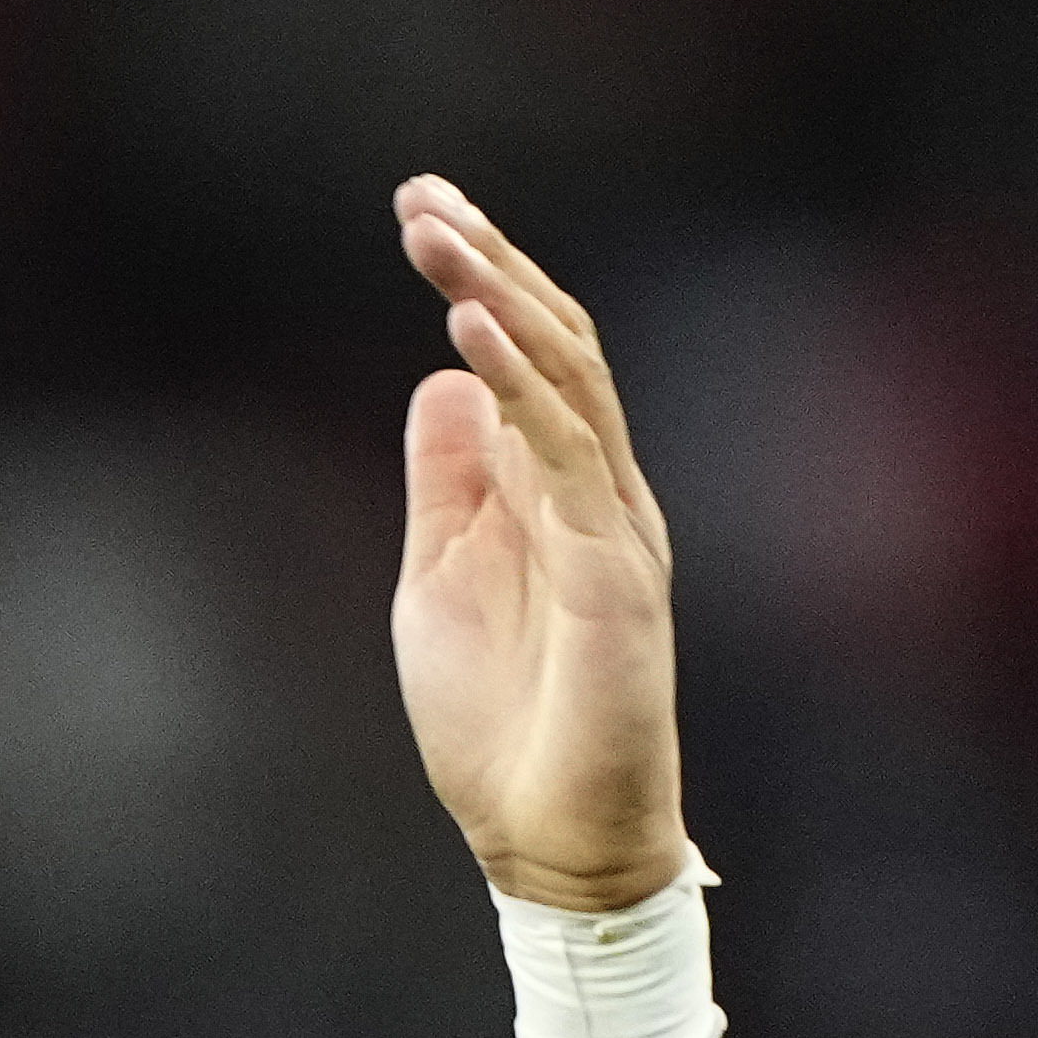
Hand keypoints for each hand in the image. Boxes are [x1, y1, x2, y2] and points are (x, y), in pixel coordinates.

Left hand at [390, 179, 684, 911]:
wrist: (548, 841)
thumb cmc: (501, 725)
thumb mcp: (440, 581)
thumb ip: (448, 483)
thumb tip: (436, 381)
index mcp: (555, 490)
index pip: (527, 354)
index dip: (481, 276)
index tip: (422, 209)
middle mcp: (597, 490)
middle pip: (554, 344)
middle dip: (489, 261)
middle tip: (421, 197)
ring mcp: (613, 525)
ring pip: (567, 381)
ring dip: (501, 301)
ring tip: (440, 240)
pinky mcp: (616, 571)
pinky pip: (568, 457)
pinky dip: (521, 388)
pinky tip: (470, 334)